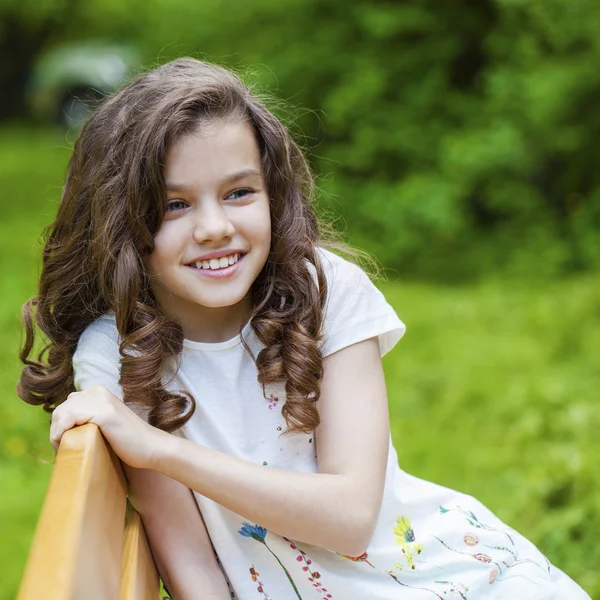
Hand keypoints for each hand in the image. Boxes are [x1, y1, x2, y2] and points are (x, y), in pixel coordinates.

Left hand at [50, 385, 165, 468]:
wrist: (150, 447)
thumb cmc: (128, 440)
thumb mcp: (105, 419)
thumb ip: (89, 413)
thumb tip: (63, 418)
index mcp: (98, 390)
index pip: (66, 404)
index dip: (60, 424)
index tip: (63, 442)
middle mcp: (98, 391)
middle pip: (61, 409)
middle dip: (56, 430)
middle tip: (61, 449)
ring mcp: (101, 401)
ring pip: (62, 414)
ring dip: (56, 433)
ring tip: (62, 449)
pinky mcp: (104, 413)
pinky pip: (69, 419)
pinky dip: (61, 433)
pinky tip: (64, 444)